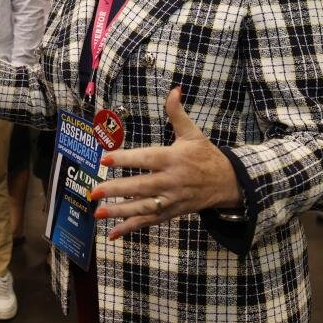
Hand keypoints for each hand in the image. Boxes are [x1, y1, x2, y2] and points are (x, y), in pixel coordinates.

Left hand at [90, 87, 241, 239]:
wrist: (228, 183)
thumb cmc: (205, 155)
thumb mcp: (193, 133)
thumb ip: (177, 113)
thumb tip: (174, 90)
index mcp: (173, 159)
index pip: (146, 159)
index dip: (126, 159)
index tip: (105, 159)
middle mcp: (171, 181)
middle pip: (140, 186)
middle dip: (116, 190)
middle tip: (94, 191)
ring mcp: (170, 199)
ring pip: (142, 207)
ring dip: (119, 211)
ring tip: (98, 212)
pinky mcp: (170, 213)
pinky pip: (148, 221)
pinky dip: (130, 228)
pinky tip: (112, 233)